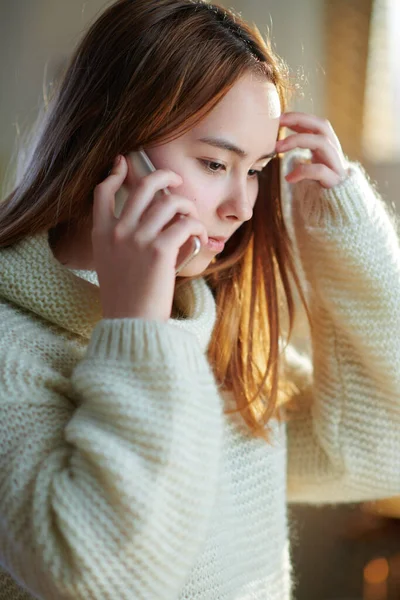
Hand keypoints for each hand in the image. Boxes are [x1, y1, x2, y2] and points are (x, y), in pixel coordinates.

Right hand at [91, 155, 207, 321]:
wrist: (131, 323)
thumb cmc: (126, 297)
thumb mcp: (110, 264)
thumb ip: (120, 241)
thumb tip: (151, 221)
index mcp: (102, 234)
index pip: (103, 192)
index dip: (114, 173)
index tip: (123, 162)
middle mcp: (117, 231)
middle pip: (143, 187)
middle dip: (164, 176)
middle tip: (177, 181)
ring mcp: (137, 239)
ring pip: (169, 202)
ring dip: (187, 205)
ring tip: (192, 217)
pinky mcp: (159, 250)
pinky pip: (185, 224)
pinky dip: (197, 227)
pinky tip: (200, 238)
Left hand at [275, 112, 348, 188]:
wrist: (340, 208)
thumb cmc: (321, 186)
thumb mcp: (312, 164)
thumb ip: (302, 152)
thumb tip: (279, 140)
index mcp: (328, 147)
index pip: (316, 124)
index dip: (299, 117)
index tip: (279, 117)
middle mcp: (334, 152)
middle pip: (323, 126)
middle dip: (300, 120)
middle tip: (279, 123)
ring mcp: (337, 165)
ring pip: (322, 143)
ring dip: (297, 141)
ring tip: (277, 148)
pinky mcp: (335, 181)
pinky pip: (319, 170)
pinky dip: (302, 171)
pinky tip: (289, 178)